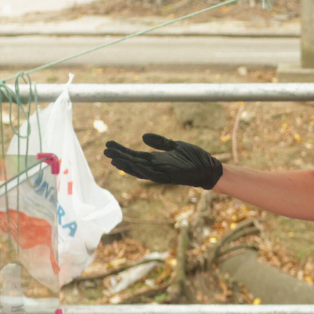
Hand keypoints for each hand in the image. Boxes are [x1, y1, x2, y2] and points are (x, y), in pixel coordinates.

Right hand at [104, 133, 222, 189]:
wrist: (209, 168)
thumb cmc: (194, 158)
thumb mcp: (175, 146)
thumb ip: (160, 142)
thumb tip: (143, 136)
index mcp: (156, 160)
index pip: (134, 155)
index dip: (122, 150)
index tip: (110, 144)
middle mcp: (156, 167)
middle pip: (133, 162)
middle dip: (119, 156)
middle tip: (105, 150)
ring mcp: (162, 173)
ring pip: (140, 170)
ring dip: (127, 165)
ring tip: (113, 159)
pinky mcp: (171, 177)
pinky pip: (154, 175)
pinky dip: (143, 171)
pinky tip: (134, 165)